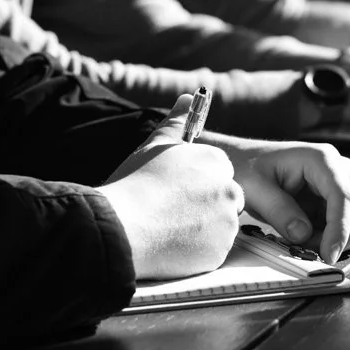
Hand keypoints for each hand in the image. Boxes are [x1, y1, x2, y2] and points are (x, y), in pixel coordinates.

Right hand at [99, 95, 244, 279]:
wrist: (121, 227)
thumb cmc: (134, 184)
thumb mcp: (154, 146)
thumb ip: (176, 122)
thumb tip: (187, 97)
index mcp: (216, 162)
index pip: (220, 172)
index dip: (199, 183)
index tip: (179, 191)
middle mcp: (228, 190)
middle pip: (226, 199)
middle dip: (207, 206)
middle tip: (174, 212)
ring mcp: (227, 222)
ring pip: (221, 226)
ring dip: (203, 229)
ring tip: (169, 228)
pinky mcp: (220, 252)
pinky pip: (214, 251)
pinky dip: (199, 251)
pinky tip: (173, 245)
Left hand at [212, 139, 349, 263]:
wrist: (246, 162)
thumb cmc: (248, 169)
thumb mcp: (254, 188)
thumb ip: (278, 210)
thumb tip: (303, 234)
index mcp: (321, 159)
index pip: (344, 197)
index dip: (340, 229)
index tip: (328, 255)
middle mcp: (340, 168)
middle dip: (342, 238)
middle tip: (309, 251)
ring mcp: (344, 183)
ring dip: (341, 240)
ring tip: (306, 242)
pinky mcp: (340, 199)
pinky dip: (340, 239)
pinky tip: (314, 239)